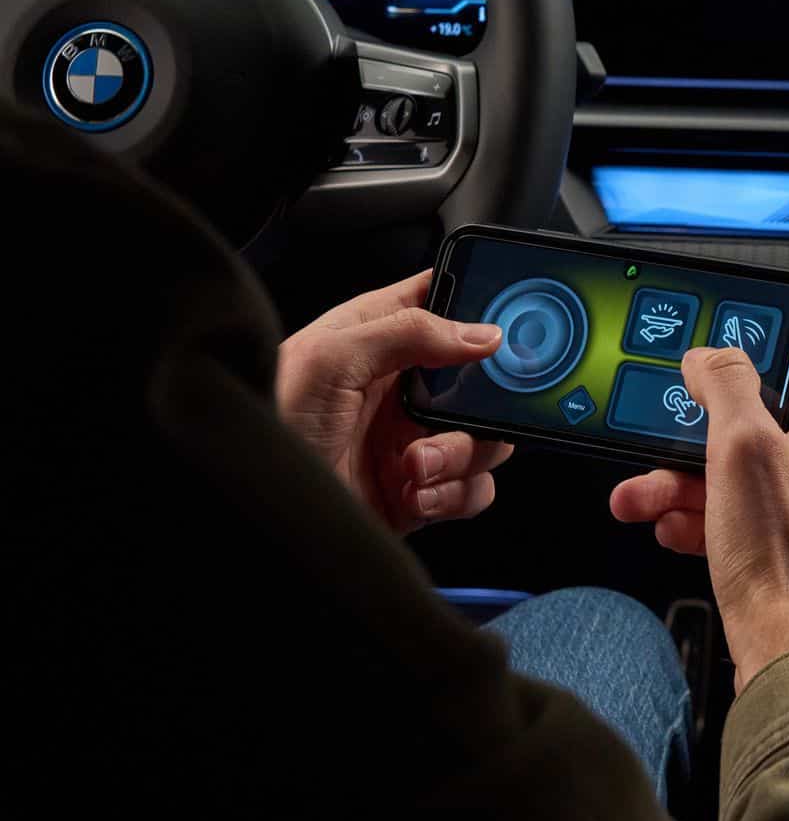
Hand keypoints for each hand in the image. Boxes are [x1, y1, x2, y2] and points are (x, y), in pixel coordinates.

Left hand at [277, 270, 512, 533]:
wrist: (254, 517)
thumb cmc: (267, 426)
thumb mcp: (330, 359)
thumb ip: (406, 332)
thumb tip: (480, 332)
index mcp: (376, 339)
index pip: (441, 302)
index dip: (478, 305)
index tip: (502, 324)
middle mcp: (400, 389)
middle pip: (481, 378)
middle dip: (485, 399)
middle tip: (465, 410)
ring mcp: (413, 441)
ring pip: (485, 437)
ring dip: (462, 454)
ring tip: (417, 464)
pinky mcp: (421, 491)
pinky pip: (473, 489)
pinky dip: (456, 493)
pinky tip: (417, 493)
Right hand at [609, 335, 788, 689]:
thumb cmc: (786, 564)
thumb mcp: (740, 450)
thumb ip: (726, 387)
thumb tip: (714, 354)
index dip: (773, 343)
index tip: (730, 348)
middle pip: (774, 421)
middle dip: (704, 434)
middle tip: (663, 441)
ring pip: (759, 474)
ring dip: (696, 481)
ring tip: (646, 496)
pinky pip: (762, 517)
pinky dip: (718, 518)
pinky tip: (676, 530)